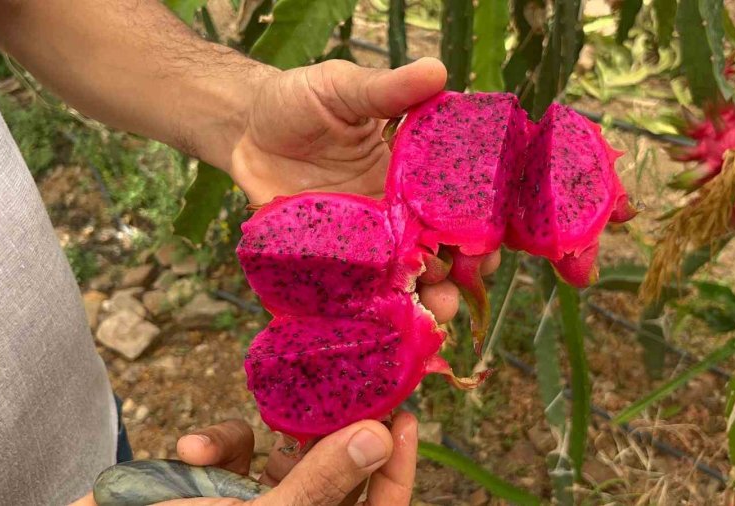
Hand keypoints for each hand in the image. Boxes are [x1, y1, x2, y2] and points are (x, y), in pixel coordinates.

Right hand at [71, 414, 416, 505]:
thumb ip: (319, 482)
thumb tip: (379, 437)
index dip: (397, 469)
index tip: (404, 415)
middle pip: (334, 472)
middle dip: (334, 428)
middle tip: (346, 375)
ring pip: (285, 457)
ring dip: (269, 433)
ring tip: (269, 411)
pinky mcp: (213, 489)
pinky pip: (233, 456)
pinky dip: (216, 443)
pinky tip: (192, 449)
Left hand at [228, 57, 499, 323]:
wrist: (243, 129)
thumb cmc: (297, 103)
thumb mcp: (342, 89)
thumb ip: (385, 90)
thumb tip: (437, 71)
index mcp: (410, 177)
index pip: (456, 207)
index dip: (478, 230)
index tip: (491, 247)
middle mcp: (395, 216)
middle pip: (439, 253)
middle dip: (459, 275)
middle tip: (463, 285)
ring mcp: (363, 245)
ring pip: (404, 281)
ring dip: (426, 300)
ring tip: (436, 311)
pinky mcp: (329, 264)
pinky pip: (354, 294)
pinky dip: (372, 313)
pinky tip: (384, 326)